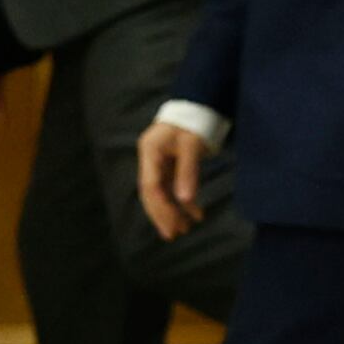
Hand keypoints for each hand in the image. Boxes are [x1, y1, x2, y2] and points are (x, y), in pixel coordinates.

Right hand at [138, 119, 208, 241]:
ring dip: (171, 211)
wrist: (195, 109)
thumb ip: (188, 173)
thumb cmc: (192, 125)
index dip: (160, 207)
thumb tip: (185, 200)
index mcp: (149, 152)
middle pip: (150, 192)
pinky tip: (193, 214)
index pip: (151, 185)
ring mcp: (157, 163)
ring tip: (184, 229)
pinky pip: (170, 187)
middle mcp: (149, 159)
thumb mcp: (191, 147)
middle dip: (161, 214)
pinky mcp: (167, 165)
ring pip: (159, 192)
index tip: (172, 224)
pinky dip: (181, 201)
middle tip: (173, 235)